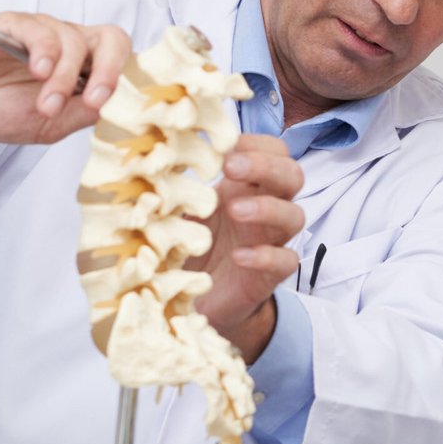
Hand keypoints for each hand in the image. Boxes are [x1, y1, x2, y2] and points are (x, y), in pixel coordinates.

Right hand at [0, 14, 130, 143]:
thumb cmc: (0, 108)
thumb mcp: (51, 126)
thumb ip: (84, 115)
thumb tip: (117, 109)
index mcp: (86, 68)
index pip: (123, 60)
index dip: (131, 79)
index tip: (125, 108)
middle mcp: (71, 44)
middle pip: (113, 38)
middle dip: (111, 70)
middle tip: (97, 100)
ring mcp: (43, 32)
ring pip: (74, 40)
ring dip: (64, 78)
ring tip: (45, 106)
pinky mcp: (13, 24)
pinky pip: (39, 28)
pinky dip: (46, 51)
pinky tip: (39, 72)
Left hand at [190, 135, 305, 360]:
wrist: (200, 299)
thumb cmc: (191, 248)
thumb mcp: (178, 212)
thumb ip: (174, 188)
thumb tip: (147, 162)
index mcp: (245, 187)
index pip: (273, 151)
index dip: (256, 144)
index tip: (225, 147)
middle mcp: (265, 208)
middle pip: (292, 175)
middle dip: (265, 166)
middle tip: (230, 168)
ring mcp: (271, 241)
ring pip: (295, 215)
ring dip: (268, 208)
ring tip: (233, 211)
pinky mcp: (270, 275)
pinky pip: (286, 261)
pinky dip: (266, 256)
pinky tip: (238, 257)